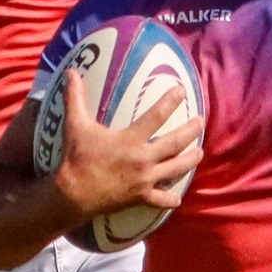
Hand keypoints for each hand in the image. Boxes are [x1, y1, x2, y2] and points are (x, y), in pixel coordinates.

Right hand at [51, 68, 202, 226]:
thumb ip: (75, 98)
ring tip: (200, 152)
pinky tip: (177, 198)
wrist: (72, 195)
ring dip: (190, 160)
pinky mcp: (140, 197)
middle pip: (176, 143)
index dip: (171, 101)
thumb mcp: (75, 125)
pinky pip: (161, 199)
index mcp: (131, 140)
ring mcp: (144, 180)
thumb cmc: (76, 158)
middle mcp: (143, 159)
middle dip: (191, 130)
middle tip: (200, 121)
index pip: (157, 116)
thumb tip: (70, 72)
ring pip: (176, 169)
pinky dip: (170, 199)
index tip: (181, 90)